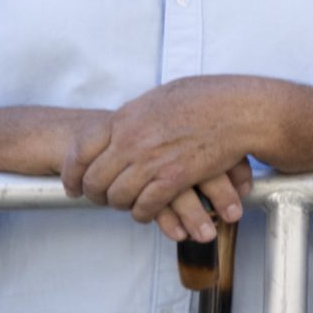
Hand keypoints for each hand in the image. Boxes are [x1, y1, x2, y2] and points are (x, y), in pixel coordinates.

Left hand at [66, 82, 269, 235]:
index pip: (80, 150)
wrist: (240, 110)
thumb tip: (124, 123)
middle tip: (100, 200)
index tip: (74, 185)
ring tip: (127, 206)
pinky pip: (145, 206)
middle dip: (94, 195)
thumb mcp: (159, 98)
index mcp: (125, 118)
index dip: (72, 173)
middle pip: (94, 179)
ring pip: (117, 196)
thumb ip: (136, 115)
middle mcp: (131, 140)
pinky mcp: (174, 178)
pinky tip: (148, 212)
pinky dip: (143, 214)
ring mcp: (151, 160)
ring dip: (120, 206)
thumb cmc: (207, 99)